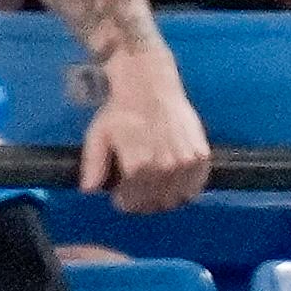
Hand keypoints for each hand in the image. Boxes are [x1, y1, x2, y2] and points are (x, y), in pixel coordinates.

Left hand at [76, 54, 214, 213]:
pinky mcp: (201, 157)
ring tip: (156, 186)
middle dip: (144, 202)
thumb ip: (93, 166)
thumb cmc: (122, 111)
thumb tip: (89, 191)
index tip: (123, 195)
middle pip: (155, 204)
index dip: (125, 201)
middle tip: (139, 192)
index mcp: (137, 167)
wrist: (150, 86)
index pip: (132, 203)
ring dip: (164, 198)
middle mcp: (163, 169)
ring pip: (176, 199)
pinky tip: (174, 180)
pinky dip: (185, 189)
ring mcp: (185, 164)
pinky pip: (195, 187)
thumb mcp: (98, 136)